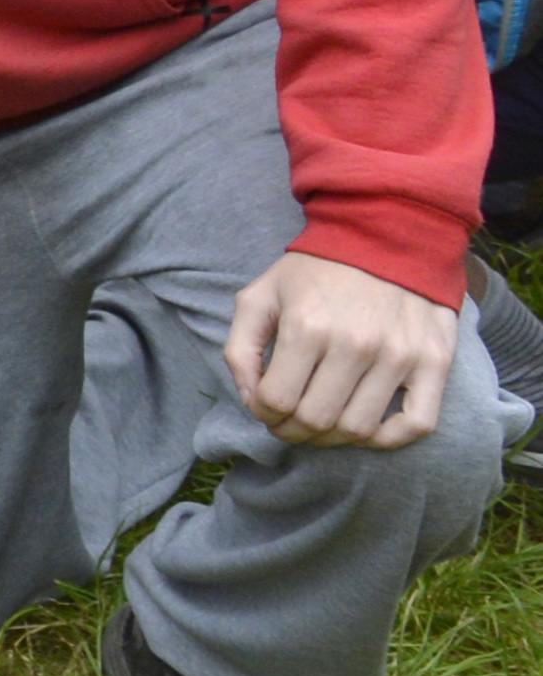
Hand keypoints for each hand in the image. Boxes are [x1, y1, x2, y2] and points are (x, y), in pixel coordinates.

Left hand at [226, 249, 455, 448]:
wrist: (388, 236)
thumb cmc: (316, 271)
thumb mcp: (261, 295)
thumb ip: (241, 348)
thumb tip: (251, 401)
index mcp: (307, 327)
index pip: (278, 401)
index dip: (264, 414)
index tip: (266, 409)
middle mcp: (355, 344)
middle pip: (317, 421)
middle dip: (293, 431)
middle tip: (289, 423)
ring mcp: (399, 356)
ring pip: (360, 429)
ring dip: (333, 439)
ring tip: (322, 424)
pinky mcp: (434, 363)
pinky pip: (417, 424)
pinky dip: (388, 438)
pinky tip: (366, 427)